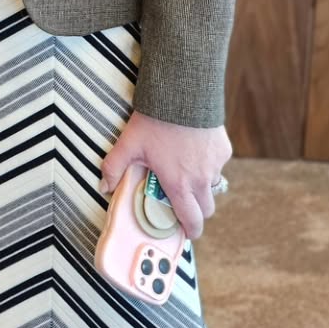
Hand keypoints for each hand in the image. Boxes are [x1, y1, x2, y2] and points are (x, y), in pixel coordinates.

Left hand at [99, 110, 231, 239]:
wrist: (182, 95)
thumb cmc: (155, 122)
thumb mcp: (128, 144)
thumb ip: (114, 167)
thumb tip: (104, 187)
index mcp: (180, 184)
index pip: (192, 221)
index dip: (190, 231)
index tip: (185, 232)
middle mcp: (201, 179)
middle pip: (207, 209)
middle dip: (196, 211)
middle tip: (181, 201)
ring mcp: (215, 165)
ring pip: (212, 185)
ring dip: (201, 185)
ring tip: (184, 169)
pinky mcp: (224, 150)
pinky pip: (217, 164)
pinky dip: (207, 162)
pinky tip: (192, 147)